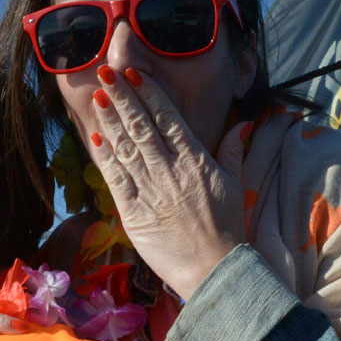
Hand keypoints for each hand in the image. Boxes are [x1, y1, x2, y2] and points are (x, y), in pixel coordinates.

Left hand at [88, 68, 248, 300]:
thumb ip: (233, 149)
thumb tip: (244, 121)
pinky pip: (116, 178)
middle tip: (105, 72)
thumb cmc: (228, 227)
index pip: (168, 118)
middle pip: (142, 125)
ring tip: (98, 96)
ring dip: (110, 120)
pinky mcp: (134, 212)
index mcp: (196, 159)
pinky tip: (96, 137)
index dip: (149, 94)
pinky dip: (105, 157)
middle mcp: (170, 169)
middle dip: (122, 97)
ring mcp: (150, 189)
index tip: (133, 74)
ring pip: (126, 147)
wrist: (214, 268)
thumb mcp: (235, 183)